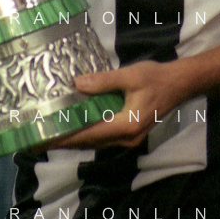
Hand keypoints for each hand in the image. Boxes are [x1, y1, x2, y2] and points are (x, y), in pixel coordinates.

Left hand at [50, 59, 188, 150]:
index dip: (65, 137)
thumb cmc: (156, 78)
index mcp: (125, 125)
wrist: (180, 84)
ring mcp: (129, 139)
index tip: (43, 138)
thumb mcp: (130, 76)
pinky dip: (87, 134)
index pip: (88, 134)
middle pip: (89, 142)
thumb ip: (104, 81)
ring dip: (75, 139)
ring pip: (96, 142)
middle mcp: (126, 138)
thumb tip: (77, 84)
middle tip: (39, 138)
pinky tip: (76, 127)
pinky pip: (103, 138)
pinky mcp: (130, 133)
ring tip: (52, 134)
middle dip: (64, 141)